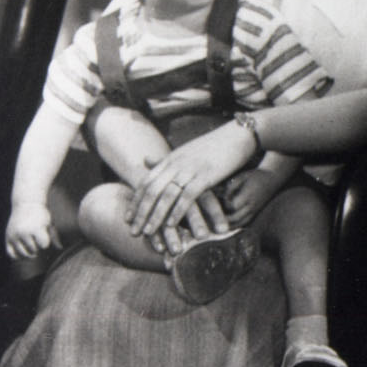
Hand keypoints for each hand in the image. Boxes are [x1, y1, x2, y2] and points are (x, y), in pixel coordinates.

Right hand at [5, 203, 54, 260]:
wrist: (26, 205)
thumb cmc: (41, 215)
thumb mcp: (49, 223)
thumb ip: (54, 237)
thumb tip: (60, 248)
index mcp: (36, 228)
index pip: (44, 245)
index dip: (46, 243)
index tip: (45, 236)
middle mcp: (23, 232)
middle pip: (34, 250)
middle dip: (38, 247)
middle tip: (37, 240)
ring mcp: (14, 236)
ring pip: (23, 254)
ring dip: (29, 253)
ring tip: (32, 246)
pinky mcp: (8, 238)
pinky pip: (11, 254)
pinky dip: (17, 257)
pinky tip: (23, 253)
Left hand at [128, 121, 255, 246]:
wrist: (239, 135)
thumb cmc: (215, 145)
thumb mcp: (186, 151)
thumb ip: (167, 160)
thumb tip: (146, 160)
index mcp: (171, 159)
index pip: (146, 182)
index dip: (135, 201)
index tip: (128, 218)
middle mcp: (176, 163)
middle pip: (151, 191)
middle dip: (141, 213)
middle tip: (134, 231)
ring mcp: (190, 169)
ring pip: (166, 195)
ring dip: (155, 215)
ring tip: (149, 232)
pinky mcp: (206, 175)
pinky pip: (187, 196)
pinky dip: (177, 211)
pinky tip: (172, 224)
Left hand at [216, 168, 279, 228]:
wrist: (272, 179)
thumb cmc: (255, 176)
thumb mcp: (242, 176)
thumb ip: (232, 187)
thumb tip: (223, 197)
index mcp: (248, 195)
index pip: (233, 205)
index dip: (225, 204)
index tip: (221, 200)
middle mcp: (252, 205)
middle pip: (236, 218)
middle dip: (225, 219)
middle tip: (215, 218)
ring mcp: (255, 210)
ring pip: (241, 223)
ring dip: (231, 226)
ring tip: (221, 226)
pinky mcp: (257, 212)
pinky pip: (247, 223)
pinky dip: (238, 226)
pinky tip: (231, 226)